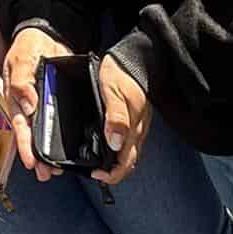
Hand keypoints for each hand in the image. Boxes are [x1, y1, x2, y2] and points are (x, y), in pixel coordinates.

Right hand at [5, 25, 71, 180]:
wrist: (47, 33)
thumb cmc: (29, 44)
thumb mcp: (21, 58)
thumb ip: (21, 81)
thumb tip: (27, 106)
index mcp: (15, 97)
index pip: (20, 125)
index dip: (24, 145)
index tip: (31, 162)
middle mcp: (26, 105)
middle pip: (31, 136)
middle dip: (38, 158)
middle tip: (46, 175)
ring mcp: (40, 106)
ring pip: (43, 134)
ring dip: (49, 153)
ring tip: (56, 172)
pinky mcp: (53, 103)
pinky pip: (55, 124)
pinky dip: (60, 138)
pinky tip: (67, 150)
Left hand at [95, 54, 149, 185]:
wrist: (137, 58)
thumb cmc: (122, 73)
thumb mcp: (113, 92)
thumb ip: (115, 117)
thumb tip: (114, 144)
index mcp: (133, 127)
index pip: (126, 161)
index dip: (112, 174)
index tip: (95, 175)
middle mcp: (138, 131)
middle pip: (129, 162)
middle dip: (112, 173)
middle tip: (93, 174)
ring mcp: (139, 127)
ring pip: (129, 154)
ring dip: (115, 164)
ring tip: (97, 164)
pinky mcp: (136, 121)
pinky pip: (129, 143)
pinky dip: (118, 151)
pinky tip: (106, 148)